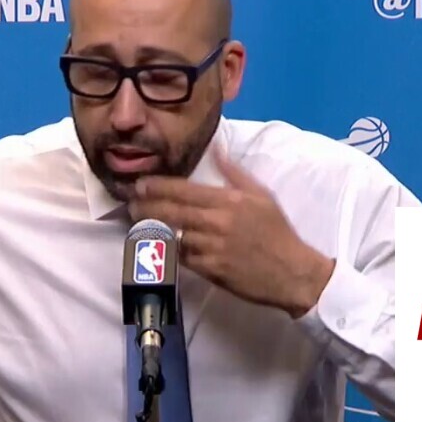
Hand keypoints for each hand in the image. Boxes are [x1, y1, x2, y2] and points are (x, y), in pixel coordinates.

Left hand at [129, 147, 334, 318]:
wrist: (292, 272)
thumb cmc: (277, 232)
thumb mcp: (261, 195)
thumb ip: (235, 173)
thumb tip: (217, 149)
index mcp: (229, 200)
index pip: (184, 190)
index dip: (157, 186)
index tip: (140, 184)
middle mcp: (218, 222)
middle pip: (171, 211)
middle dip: (145, 206)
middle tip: (130, 203)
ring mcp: (213, 247)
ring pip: (172, 235)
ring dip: (152, 229)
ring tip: (137, 224)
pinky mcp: (211, 270)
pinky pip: (182, 258)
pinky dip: (168, 251)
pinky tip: (156, 246)